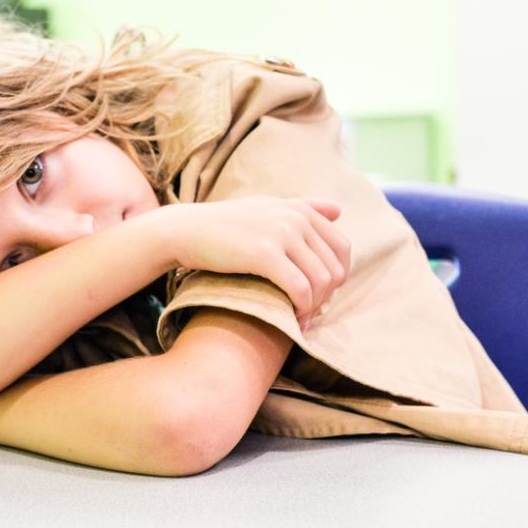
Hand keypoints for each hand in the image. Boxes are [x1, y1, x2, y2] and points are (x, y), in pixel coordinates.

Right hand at [158, 195, 350, 328]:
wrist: (185, 231)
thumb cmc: (224, 224)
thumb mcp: (266, 207)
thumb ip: (304, 207)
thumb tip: (339, 210)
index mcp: (300, 210)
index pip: (342, 249)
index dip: (335, 278)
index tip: (317, 295)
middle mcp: (295, 218)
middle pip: (335, 269)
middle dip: (326, 297)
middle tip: (307, 313)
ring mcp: (281, 233)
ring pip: (322, 281)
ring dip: (314, 308)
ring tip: (299, 319)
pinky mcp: (265, 253)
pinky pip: (301, 289)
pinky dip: (301, 310)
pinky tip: (292, 320)